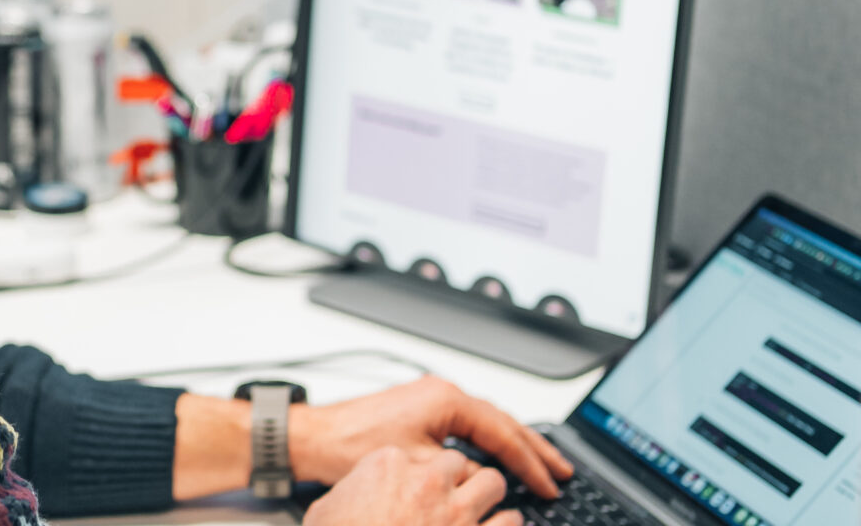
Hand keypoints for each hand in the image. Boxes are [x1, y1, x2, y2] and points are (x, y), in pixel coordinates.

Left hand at [290, 375, 572, 496]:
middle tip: (562, 471)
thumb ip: (458, 472)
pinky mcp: (421, 408)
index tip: (550, 484)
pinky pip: (469, 423)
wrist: (314, 437)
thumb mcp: (415, 465)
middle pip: (501, 420)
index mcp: (443, 399)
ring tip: (542, 464)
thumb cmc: (351, 446)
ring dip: (515, 443)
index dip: (529, 462)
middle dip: (534, 448)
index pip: (502, 431)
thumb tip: (490, 484)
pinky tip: (502, 456)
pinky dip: (491, 440)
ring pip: (487, 420)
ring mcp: (431, 398)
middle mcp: (440, 391)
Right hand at [303, 446, 516, 525]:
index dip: (429, 472)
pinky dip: (509, 523)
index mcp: (391, 464)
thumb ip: (353, 492)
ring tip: (493, 508)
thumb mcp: (329, 506)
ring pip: (493, 484)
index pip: (422, 454)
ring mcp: (454, 512)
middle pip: (462, 463)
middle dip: (466, 477)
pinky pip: (510, 522)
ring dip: (494, 497)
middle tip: (465, 492)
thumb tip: (353, 496)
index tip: (429, 483)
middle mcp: (426, 481)